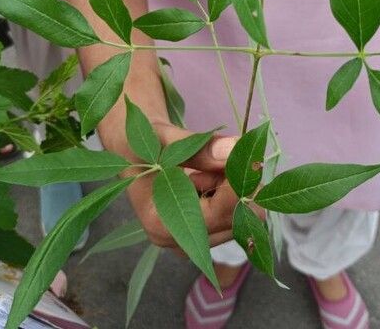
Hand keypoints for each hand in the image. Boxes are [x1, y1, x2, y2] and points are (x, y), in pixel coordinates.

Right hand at [127, 123, 238, 248]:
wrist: (133, 151)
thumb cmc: (142, 143)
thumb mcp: (164, 138)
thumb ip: (199, 147)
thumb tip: (235, 148)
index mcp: (161, 224)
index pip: (218, 212)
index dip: (238, 183)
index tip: (246, 154)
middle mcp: (178, 241)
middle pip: (236, 220)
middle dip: (237, 184)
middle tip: (221, 155)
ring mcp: (193, 241)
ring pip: (241, 216)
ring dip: (233, 186)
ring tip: (206, 167)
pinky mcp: (203, 234)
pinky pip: (235, 213)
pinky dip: (230, 189)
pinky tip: (208, 176)